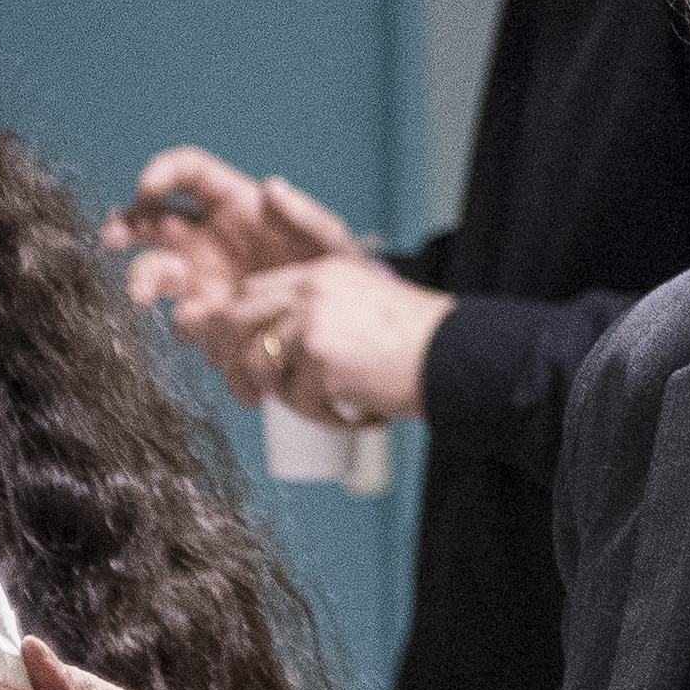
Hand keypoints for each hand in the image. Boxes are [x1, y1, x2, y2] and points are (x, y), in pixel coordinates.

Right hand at [114, 152, 358, 338]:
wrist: (339, 321)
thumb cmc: (332, 267)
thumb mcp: (329, 237)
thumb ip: (304, 212)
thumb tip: (272, 187)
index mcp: (234, 203)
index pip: (189, 173)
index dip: (163, 171)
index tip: (147, 187)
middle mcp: (208, 237)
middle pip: (152, 221)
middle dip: (126, 225)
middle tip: (114, 238)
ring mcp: (203, 277)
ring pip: (155, 272)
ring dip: (143, 280)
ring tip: (144, 295)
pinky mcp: (208, 316)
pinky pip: (185, 321)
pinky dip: (186, 326)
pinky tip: (200, 328)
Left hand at [185, 254, 448, 425]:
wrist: (456, 356)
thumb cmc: (418, 339)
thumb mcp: (365, 300)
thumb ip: (324, 306)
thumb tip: (278, 342)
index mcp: (320, 272)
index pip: (252, 291)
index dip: (237, 328)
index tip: (240, 356)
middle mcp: (311, 290)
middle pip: (238, 320)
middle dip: (232, 360)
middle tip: (249, 393)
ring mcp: (313, 323)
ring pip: (260, 364)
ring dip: (279, 396)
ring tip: (317, 408)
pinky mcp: (322, 360)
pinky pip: (298, 399)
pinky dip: (322, 418)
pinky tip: (354, 417)